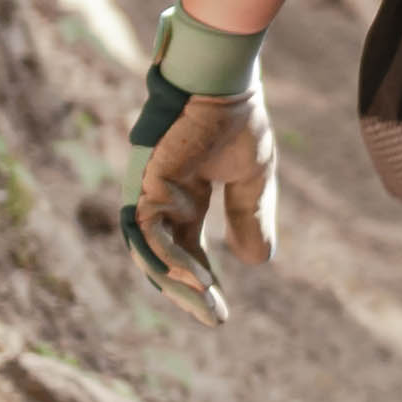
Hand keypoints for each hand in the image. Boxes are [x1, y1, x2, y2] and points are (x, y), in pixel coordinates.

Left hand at [129, 86, 278, 315]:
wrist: (223, 83)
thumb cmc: (236, 120)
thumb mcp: (253, 180)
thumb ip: (249, 217)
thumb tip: (256, 263)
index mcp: (186, 194)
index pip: (187, 247)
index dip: (203, 280)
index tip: (221, 312)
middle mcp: (163, 197)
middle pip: (166, 257)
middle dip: (189, 291)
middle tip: (213, 318)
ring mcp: (150, 191)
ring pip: (153, 251)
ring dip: (178, 283)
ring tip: (206, 306)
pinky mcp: (146, 184)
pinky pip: (150, 232)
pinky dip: (170, 258)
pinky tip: (197, 279)